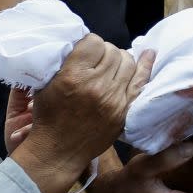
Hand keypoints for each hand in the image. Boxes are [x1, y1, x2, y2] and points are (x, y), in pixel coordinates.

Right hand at [10, 36, 153, 192]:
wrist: (59, 151)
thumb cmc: (48, 116)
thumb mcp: (45, 85)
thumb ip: (62, 62)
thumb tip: (80, 41)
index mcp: (73, 77)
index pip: (93, 42)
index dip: (89, 43)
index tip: (86, 49)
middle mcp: (96, 86)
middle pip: (112, 51)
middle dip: (104, 51)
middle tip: (97, 59)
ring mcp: (114, 98)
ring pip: (127, 62)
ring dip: (119, 59)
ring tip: (111, 64)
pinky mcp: (125, 109)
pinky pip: (141, 81)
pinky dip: (144, 65)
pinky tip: (148, 54)